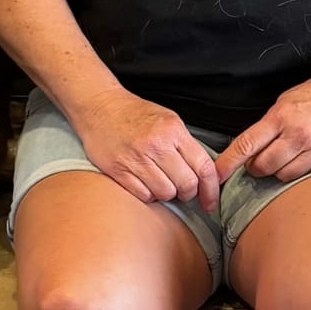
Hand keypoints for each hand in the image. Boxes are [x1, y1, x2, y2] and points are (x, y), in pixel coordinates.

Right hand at [75, 88, 220, 210]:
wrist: (99, 107)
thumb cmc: (134, 114)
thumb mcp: (168, 120)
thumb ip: (186, 145)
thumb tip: (204, 173)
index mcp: (173, 130)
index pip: (203, 167)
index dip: (211, 189)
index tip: (211, 202)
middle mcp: (156, 145)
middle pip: (186, 184)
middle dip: (188, 193)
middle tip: (183, 190)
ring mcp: (136, 159)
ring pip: (165, 193)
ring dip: (167, 194)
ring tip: (161, 182)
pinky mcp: (118, 170)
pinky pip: (143, 195)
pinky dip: (148, 195)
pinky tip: (145, 183)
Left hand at [217, 70, 310, 182]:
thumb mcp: (286, 101)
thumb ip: (269, 125)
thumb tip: (251, 148)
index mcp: (281, 117)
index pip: (247, 144)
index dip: (228, 162)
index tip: (216, 174)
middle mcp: (296, 134)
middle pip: (262, 166)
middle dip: (255, 168)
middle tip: (258, 161)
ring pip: (282, 174)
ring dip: (276, 170)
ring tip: (282, 157)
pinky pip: (303, 174)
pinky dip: (296, 169)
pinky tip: (301, 157)